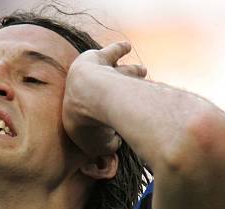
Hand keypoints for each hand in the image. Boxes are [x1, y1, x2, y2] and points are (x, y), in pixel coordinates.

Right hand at [62, 41, 146, 159]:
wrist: (87, 97)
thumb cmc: (90, 125)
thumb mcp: (98, 145)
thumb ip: (108, 144)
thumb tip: (118, 142)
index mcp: (82, 114)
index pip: (97, 118)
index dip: (109, 123)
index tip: (119, 126)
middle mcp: (86, 93)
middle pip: (111, 93)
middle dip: (125, 94)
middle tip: (136, 94)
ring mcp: (94, 75)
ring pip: (118, 73)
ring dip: (131, 71)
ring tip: (142, 69)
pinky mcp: (98, 58)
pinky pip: (111, 52)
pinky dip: (118, 49)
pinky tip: (127, 46)